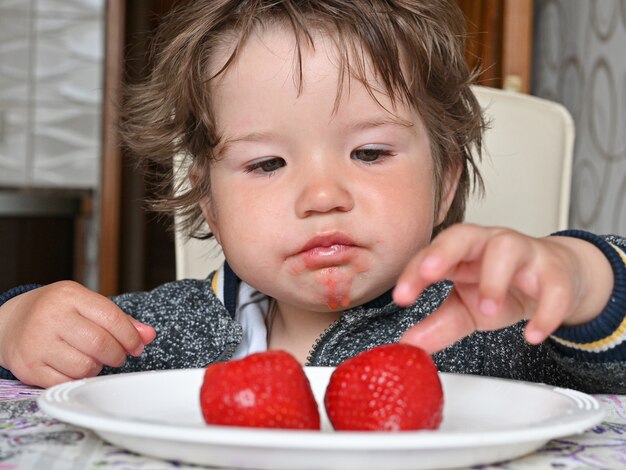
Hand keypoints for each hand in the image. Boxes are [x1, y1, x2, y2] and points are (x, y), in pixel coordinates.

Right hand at [0, 281, 155, 387]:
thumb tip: (149, 335)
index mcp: (70, 296)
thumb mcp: (86, 305)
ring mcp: (37, 342)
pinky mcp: (28, 367)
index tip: (136, 346)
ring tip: (93, 359)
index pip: (112, 318)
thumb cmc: (56, 312)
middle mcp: (51, 317)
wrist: (11, 322)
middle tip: (117, 356)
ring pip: (85, 366)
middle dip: (117, 354)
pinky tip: (76, 368)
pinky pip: (66, 382)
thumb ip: (119, 320)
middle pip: (100, 344)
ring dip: (97, 367)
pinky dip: (78, 379)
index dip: (131, 337)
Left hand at [393, 224, 613, 353]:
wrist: (555, 279)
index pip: (432, 253)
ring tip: (487, 311)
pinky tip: (533, 335)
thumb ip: (437, 326)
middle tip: (429, 274)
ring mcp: (524, 254)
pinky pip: (553, 286)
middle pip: (464, 234)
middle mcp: (489, 244)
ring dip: (494, 280)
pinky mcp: (556, 272)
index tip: (401, 297)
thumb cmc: (503, 287)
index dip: (414, 271)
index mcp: (462, 251)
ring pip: (508, 249)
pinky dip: (545, 312)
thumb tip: (407, 345)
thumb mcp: (465, 309)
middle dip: (444, 251)